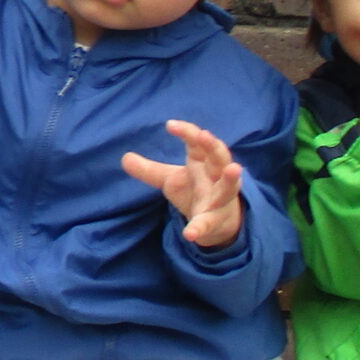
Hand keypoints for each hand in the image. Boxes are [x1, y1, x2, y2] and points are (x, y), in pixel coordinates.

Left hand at [123, 119, 246, 247]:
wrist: (216, 222)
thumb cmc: (195, 190)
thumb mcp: (170, 179)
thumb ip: (149, 170)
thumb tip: (124, 158)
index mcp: (203, 161)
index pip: (198, 142)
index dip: (187, 132)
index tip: (170, 125)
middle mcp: (216, 176)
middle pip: (219, 157)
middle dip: (213, 146)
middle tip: (204, 135)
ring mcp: (220, 198)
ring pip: (228, 186)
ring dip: (230, 179)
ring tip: (234, 169)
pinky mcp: (215, 220)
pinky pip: (208, 223)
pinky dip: (200, 228)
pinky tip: (189, 234)